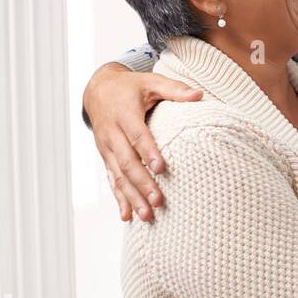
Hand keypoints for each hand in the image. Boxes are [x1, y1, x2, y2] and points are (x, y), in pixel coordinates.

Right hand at [85, 62, 202, 220]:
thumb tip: (199, 95)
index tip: (161, 168)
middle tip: (158, 201)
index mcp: (124, 114)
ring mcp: (106, 148)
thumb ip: (174, 89)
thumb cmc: (130, 87)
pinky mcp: (105, 157)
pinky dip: (119, 198)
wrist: (97, 90)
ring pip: (118, 175)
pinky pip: (111, 179)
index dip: (148, 152)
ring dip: (132, 196)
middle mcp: (112, 133)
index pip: (137, 135)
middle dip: (142, 183)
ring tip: (147, 215)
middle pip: (127, 161)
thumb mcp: (151, 82)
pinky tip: (127, 216)